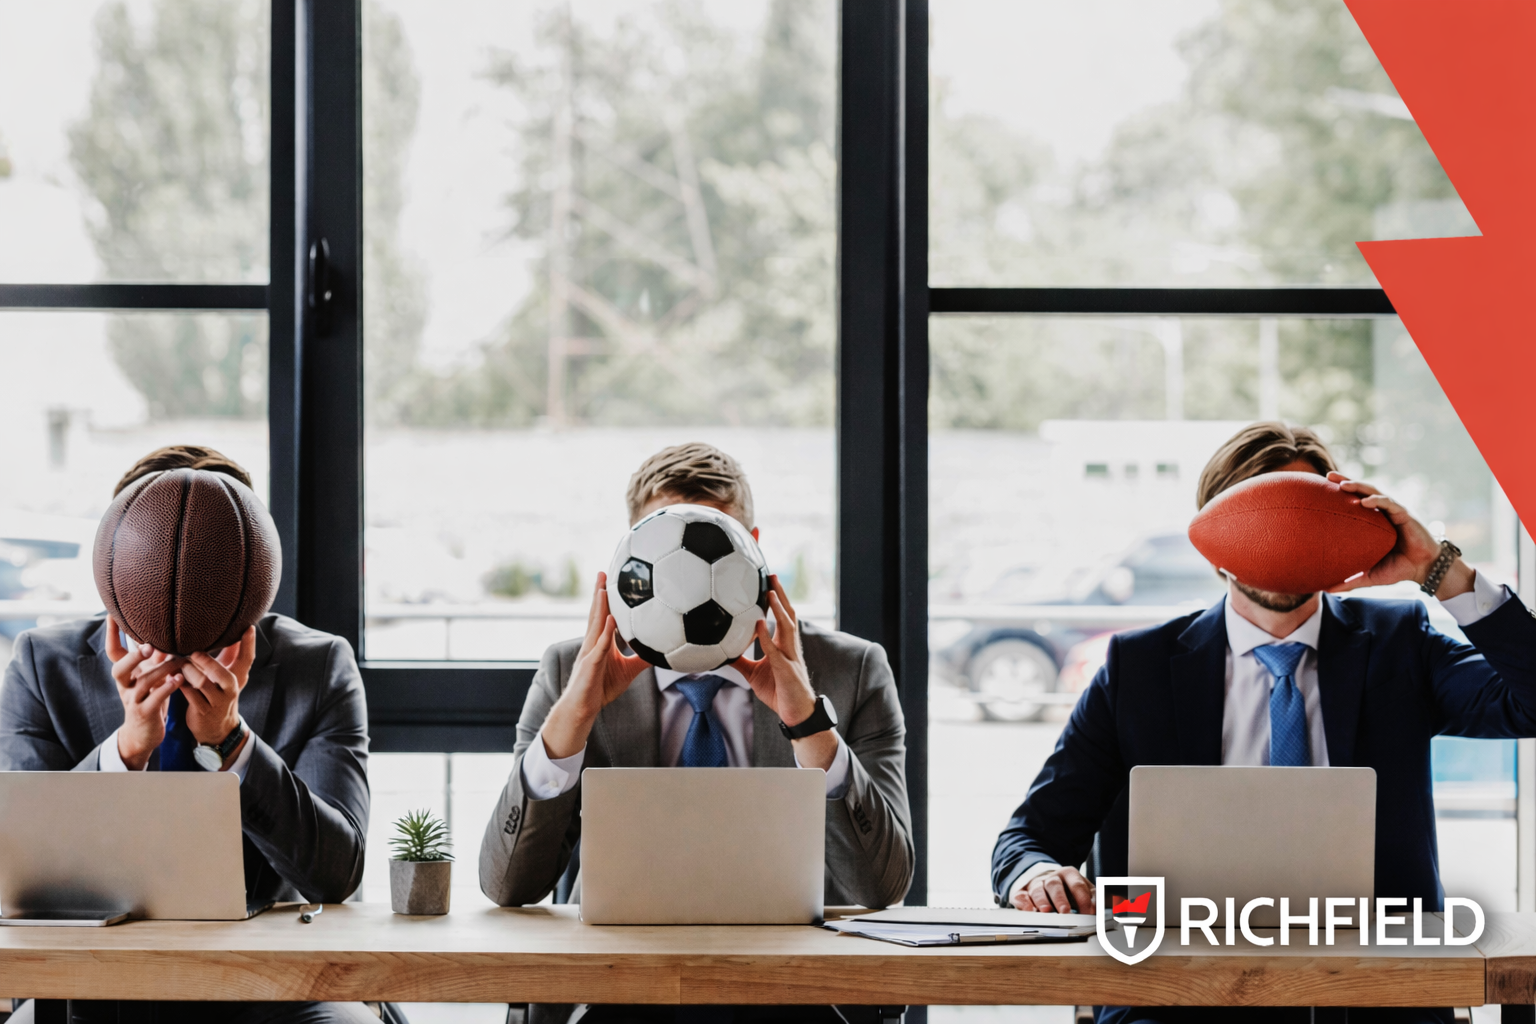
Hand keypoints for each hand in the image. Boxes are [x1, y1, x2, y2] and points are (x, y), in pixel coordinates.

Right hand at [104, 619, 183, 770]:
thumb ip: (155, 657)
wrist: (144, 733)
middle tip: (150, 646)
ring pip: (143, 682)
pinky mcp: (144, 713)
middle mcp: (124, 685)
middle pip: (119, 668)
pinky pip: (154, 699)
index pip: (113, 652)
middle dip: (133, 656)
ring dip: (162, 670)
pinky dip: (167, 688)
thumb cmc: (150, 697)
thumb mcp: (150, 675)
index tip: (112, 614)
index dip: (112, 634)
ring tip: (180, 662)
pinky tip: (179, 679)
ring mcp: (132, 700)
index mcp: (125, 674)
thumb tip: (164, 632)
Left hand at [172, 626, 255, 755]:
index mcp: (239, 678)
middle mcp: (230, 690)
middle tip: (193, 652)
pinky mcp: (201, 710)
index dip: (249, 643)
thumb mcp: (229, 676)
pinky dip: (179, 682)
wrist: (217, 728)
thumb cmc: (220, 695)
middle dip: (206, 661)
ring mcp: (216, 701)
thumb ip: (231, 655)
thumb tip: (235, 630)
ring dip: (188, 670)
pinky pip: (188, 692)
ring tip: (179, 662)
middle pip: (221, 673)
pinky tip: (172, 675)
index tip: (249, 627)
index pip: (248, 658)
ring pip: (201, 682)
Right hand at [540, 573, 647, 758]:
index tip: (612, 579)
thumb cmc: (601, 688)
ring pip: (596, 625)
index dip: (607, 598)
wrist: (584, 708)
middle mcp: (593, 643)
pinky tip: (611, 620)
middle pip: (597, 613)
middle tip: (603, 572)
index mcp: (601, 642)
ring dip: (600, 607)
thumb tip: (662, 650)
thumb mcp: (629, 670)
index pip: (604, 615)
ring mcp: (590, 652)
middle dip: (599, 592)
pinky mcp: (591, 664)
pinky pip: (601, 646)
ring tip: (604, 588)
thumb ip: (642, 658)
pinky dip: (606, 632)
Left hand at [732, 576, 836, 770]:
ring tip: (770, 592)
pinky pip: (774, 650)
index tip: (768, 581)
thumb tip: (720, 652)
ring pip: (787, 627)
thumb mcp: (753, 674)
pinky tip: (758, 625)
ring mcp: (790, 657)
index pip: (781, 617)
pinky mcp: (786, 670)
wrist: (797, 715)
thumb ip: (740, 660)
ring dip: (778, 609)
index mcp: (783, 646)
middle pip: (788, 614)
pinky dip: (766, 637)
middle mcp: (789, 647)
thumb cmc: (779, 693)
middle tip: (771, 575)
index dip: (776, 599)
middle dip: (780, 595)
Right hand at [1011, 866, 1094, 914]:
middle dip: (1060, 899)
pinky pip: (1021, 896)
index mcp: (1069, 874)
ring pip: (1037, 890)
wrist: (1047, 882)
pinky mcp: (1023, 893)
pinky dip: (1024, 903)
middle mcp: (1052, 878)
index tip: (1088, 913)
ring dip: (1041, 901)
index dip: (1083, 899)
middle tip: (1065, 912)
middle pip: (1055, 885)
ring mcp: (1036, 885)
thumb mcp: (1084, 889)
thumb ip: (1093, 898)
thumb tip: (1098, 910)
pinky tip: (1028, 910)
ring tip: (1046, 911)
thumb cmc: (1068, 889)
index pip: (1077, 885)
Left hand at [1325, 472, 1473, 597]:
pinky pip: (1390, 504)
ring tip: (1343, 484)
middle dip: (1345, 480)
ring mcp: (1394, 511)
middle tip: (1328, 476)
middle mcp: (1381, 513)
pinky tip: (1365, 501)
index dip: (1338, 494)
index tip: (1319, 487)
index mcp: (1371, 522)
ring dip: (1359, 486)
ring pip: (1374, 492)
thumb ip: (1350, 580)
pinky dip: (1378, 500)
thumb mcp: (1369, 575)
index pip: (1353, 502)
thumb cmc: (1397, 569)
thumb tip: (1325, 590)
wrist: (1423, 570)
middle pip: (1361, 491)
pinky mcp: (1406, 515)